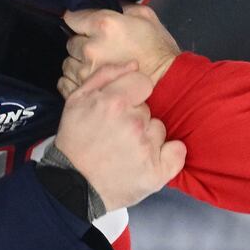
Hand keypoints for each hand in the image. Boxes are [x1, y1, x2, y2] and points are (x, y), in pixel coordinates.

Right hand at [52, 62, 185, 210]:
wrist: (72, 185)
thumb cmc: (74, 141)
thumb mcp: (76, 100)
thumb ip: (105, 75)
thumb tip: (134, 64)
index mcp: (113, 102)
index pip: (143, 82)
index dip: (132, 93)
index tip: (120, 108)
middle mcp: (133, 123)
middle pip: (148, 109)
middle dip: (134, 118)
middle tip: (115, 135)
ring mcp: (147, 148)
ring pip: (159, 129)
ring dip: (146, 137)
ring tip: (124, 150)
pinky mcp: (156, 171)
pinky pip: (177, 151)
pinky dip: (167, 155)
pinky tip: (148, 160)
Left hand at [59, 4, 179, 96]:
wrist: (169, 82)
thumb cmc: (160, 49)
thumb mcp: (147, 16)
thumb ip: (124, 6)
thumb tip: (112, 1)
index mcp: (104, 25)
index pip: (72, 17)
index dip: (79, 20)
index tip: (85, 23)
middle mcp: (90, 47)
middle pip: (70, 41)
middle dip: (82, 42)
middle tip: (98, 46)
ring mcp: (86, 71)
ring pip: (68, 63)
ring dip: (79, 62)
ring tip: (96, 64)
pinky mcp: (87, 90)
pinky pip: (68, 82)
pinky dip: (76, 79)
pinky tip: (91, 78)